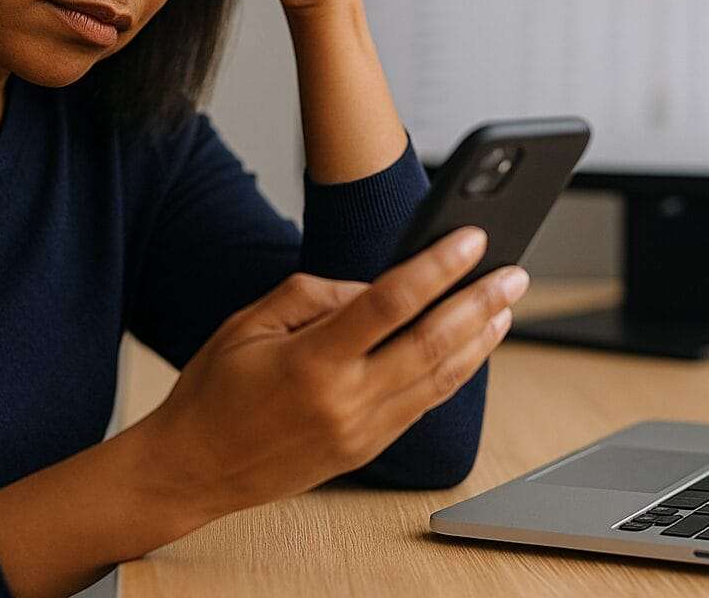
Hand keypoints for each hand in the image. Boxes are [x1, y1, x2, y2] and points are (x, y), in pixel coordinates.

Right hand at [138, 226, 528, 517]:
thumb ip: (314, 294)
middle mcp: (345, 401)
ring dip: (480, 340)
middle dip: (480, 303)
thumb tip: (371, 287)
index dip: (438, 266)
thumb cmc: (214, 391)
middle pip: (432, 343)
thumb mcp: (248, 323)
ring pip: (439, 380)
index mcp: (312, 362)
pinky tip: (471, 349)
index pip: (391, 303)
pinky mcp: (366, 450)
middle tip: (514, 273)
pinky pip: (423, 406)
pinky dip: (454, 374)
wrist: (194, 469)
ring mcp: (361, 432)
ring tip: (505, 307)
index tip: (471, 239)